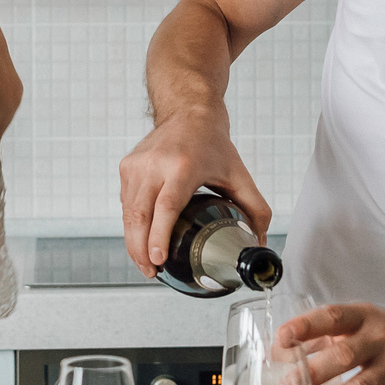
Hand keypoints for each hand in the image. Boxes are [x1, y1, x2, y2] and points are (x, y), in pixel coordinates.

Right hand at [118, 107, 268, 278]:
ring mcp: (136, 165)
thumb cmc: (213, 144)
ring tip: (145, 265)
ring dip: (133, 242)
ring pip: (128, 213)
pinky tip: (140, 241)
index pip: (166, 206)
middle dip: (141, 250)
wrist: (188, 110)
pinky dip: (131, 226)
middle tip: (151, 273)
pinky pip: (126, 204)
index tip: (157, 260)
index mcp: (183, 167)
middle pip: (140, 215)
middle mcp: (155, 165)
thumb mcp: (239, 174)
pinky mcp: (126, 166)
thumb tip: (258, 243)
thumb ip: (255, 209)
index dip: (159, 236)